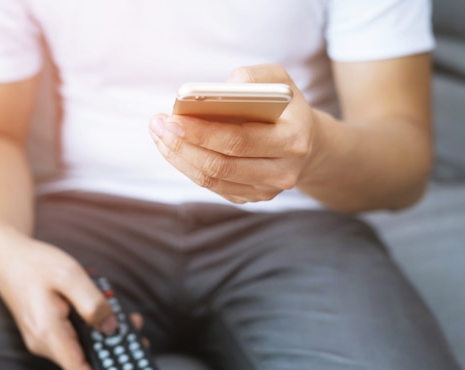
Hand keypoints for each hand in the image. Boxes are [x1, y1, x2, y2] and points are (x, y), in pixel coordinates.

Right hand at [0, 226, 141, 369]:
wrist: (6, 256)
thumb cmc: (34, 263)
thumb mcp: (69, 275)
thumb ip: (91, 302)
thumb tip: (110, 326)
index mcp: (47, 331)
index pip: (78, 369)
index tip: (128, 366)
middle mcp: (42, 341)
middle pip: (83, 359)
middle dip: (111, 348)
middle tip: (133, 328)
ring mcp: (42, 338)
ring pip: (79, 347)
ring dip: (102, 335)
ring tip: (122, 314)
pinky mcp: (45, 331)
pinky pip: (72, 337)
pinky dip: (90, 327)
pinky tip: (101, 309)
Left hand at [149, 64, 320, 203]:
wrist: (307, 142)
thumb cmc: (285, 106)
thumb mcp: (279, 80)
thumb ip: (253, 77)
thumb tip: (218, 91)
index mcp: (292, 140)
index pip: (239, 140)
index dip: (201, 132)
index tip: (172, 118)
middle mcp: (281, 172)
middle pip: (220, 164)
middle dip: (182, 144)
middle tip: (157, 124)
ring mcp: (265, 190)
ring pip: (212, 179)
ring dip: (179, 157)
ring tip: (158, 134)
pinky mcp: (250, 197)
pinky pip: (212, 186)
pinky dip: (187, 166)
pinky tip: (171, 147)